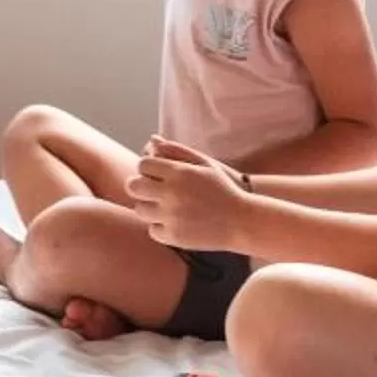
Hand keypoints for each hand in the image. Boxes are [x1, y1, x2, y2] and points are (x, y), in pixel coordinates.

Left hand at [130, 138, 248, 254]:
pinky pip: (152, 229)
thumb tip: (152, 140)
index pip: (143, 165)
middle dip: (139, 186)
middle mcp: (171, 194)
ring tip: (161, 206)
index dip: (146, 168)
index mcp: (179, 173)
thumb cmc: (222, 189)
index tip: (154, 174)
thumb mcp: (204, 164)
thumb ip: (177, 151)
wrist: (242, 222)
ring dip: (148, 206)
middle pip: (134, 186)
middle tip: (149, 190)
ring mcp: (171, 217)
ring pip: (140, 209)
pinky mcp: (174, 236)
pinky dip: (159, 226)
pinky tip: (172, 222)